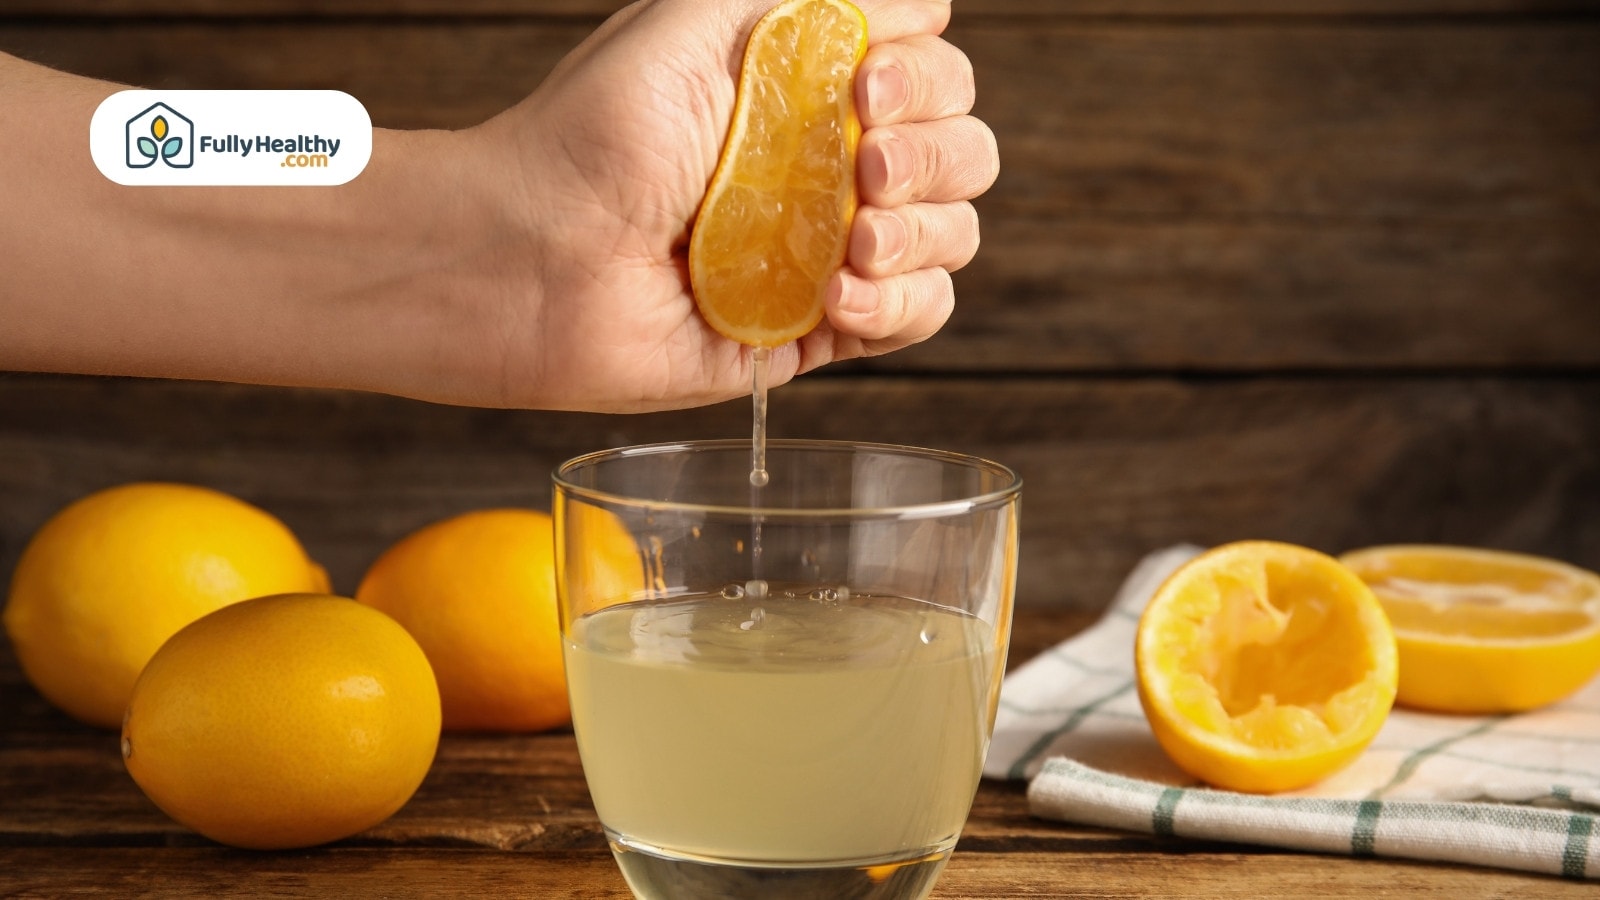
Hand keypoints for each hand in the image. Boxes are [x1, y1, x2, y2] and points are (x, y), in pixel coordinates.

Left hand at [473, 0, 997, 410]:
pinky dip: (899, 304)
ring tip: (851, 243)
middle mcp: (831, 169)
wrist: (536, 255)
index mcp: (811, 93)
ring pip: (950, 237)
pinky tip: (838, 296)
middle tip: (864, 166)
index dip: (926, 83)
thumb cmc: (598, 131)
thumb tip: (927, 1)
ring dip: (920, 233)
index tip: (865, 93)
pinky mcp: (814, 333)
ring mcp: (827, 253)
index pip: (936, 81)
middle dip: (932, 157)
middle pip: (964, 156)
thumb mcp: (700, 18)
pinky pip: (916, 317)